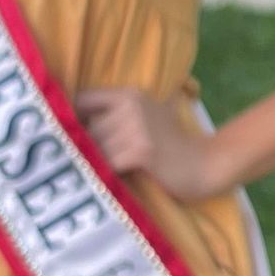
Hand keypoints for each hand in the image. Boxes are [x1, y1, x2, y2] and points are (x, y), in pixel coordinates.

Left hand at [72, 87, 224, 199]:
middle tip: (84, 164)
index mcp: (129, 94)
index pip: (82, 100)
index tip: (70, 139)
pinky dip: (106, 174)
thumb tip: (70, 128)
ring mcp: (137, 128)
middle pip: (87, 128)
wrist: (205, 164)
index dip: (72, 120)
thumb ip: (113, 116)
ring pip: (95, 148)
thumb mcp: (144, 118)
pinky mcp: (142, 151)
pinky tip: (110, 181)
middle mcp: (131, 105)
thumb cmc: (169, 145)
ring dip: (94, 164)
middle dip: (84, 148)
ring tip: (96, 175)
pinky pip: (108, 163)